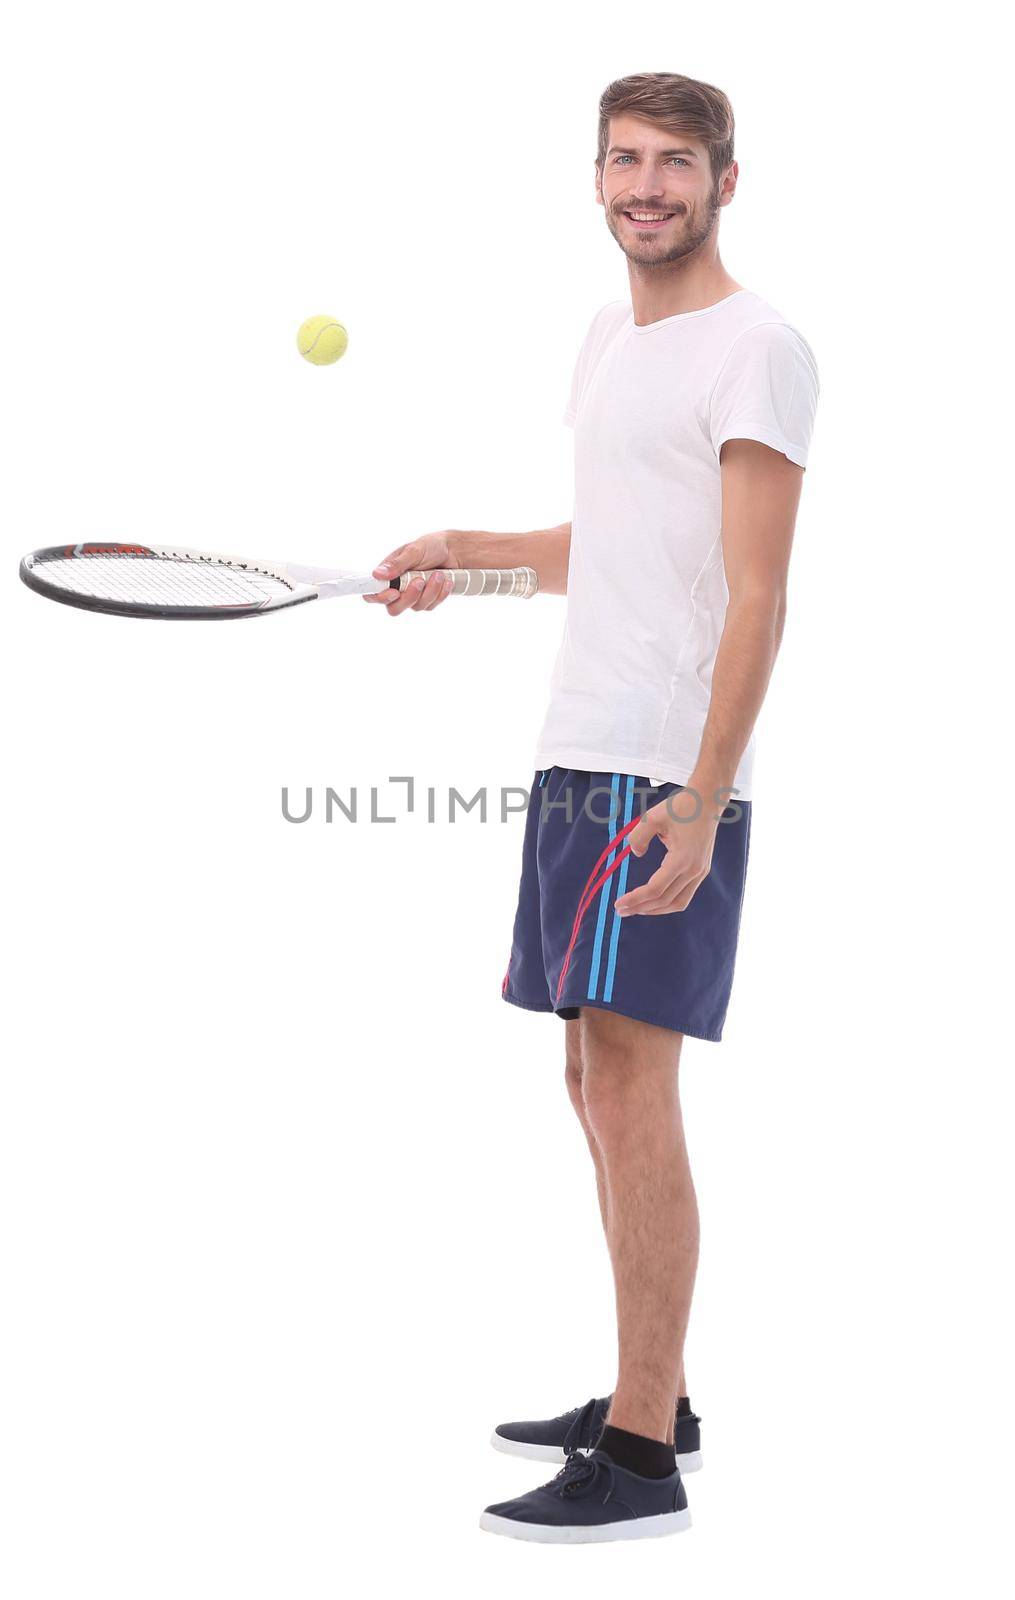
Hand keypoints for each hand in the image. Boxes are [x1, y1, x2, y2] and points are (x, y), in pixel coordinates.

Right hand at [364, 532, 461, 615]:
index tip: (394, 592)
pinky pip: (431, 605)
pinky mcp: (427, 600)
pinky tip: (445, 580)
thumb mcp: (413, 551)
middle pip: (394, 608)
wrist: (452, 551)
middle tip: (420, 582)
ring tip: (439, 574)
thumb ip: (396, 564)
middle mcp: (398, 588)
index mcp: (388, 574)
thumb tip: (377, 574)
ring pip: (416, 607)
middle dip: (410, 597)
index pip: (373, 594)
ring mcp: (413, 596)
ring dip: (430, 591)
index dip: (380, 598)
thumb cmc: (430, 546)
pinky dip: (440, 593)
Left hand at [614, 789, 718, 916]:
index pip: (655, 889)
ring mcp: (700, 872)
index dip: (635, 898)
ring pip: (677, 903)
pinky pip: (684, 896)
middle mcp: (693, 870)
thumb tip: (636, 854)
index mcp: (681, 859)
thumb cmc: (681, 807)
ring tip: (636, 909)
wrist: (707, 801)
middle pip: (665, 900)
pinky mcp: (701, 871)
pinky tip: (653, 901)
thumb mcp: (652, 817)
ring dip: (655, 909)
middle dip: (641, 908)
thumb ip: (638, 836)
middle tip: (621, 910)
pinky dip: (667, 903)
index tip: (618, 903)